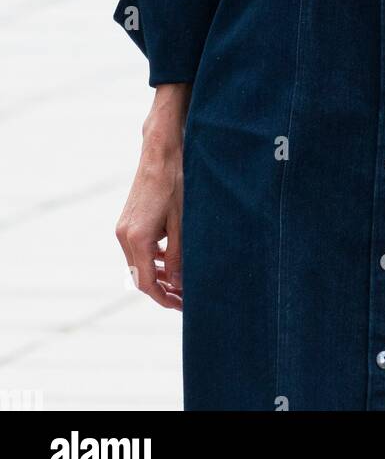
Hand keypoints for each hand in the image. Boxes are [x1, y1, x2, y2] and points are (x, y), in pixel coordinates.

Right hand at [116, 83, 189, 309]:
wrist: (161, 151)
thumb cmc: (176, 182)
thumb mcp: (183, 222)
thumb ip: (179, 256)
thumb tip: (178, 286)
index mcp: (136, 238)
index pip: (146, 283)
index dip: (165, 299)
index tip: (183, 306)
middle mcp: (124, 235)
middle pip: (140, 276)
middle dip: (163, 290)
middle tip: (186, 298)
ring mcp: (123, 227)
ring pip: (138, 263)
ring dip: (158, 275)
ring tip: (181, 283)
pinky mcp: (128, 219)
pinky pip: (138, 248)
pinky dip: (153, 258)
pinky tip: (171, 259)